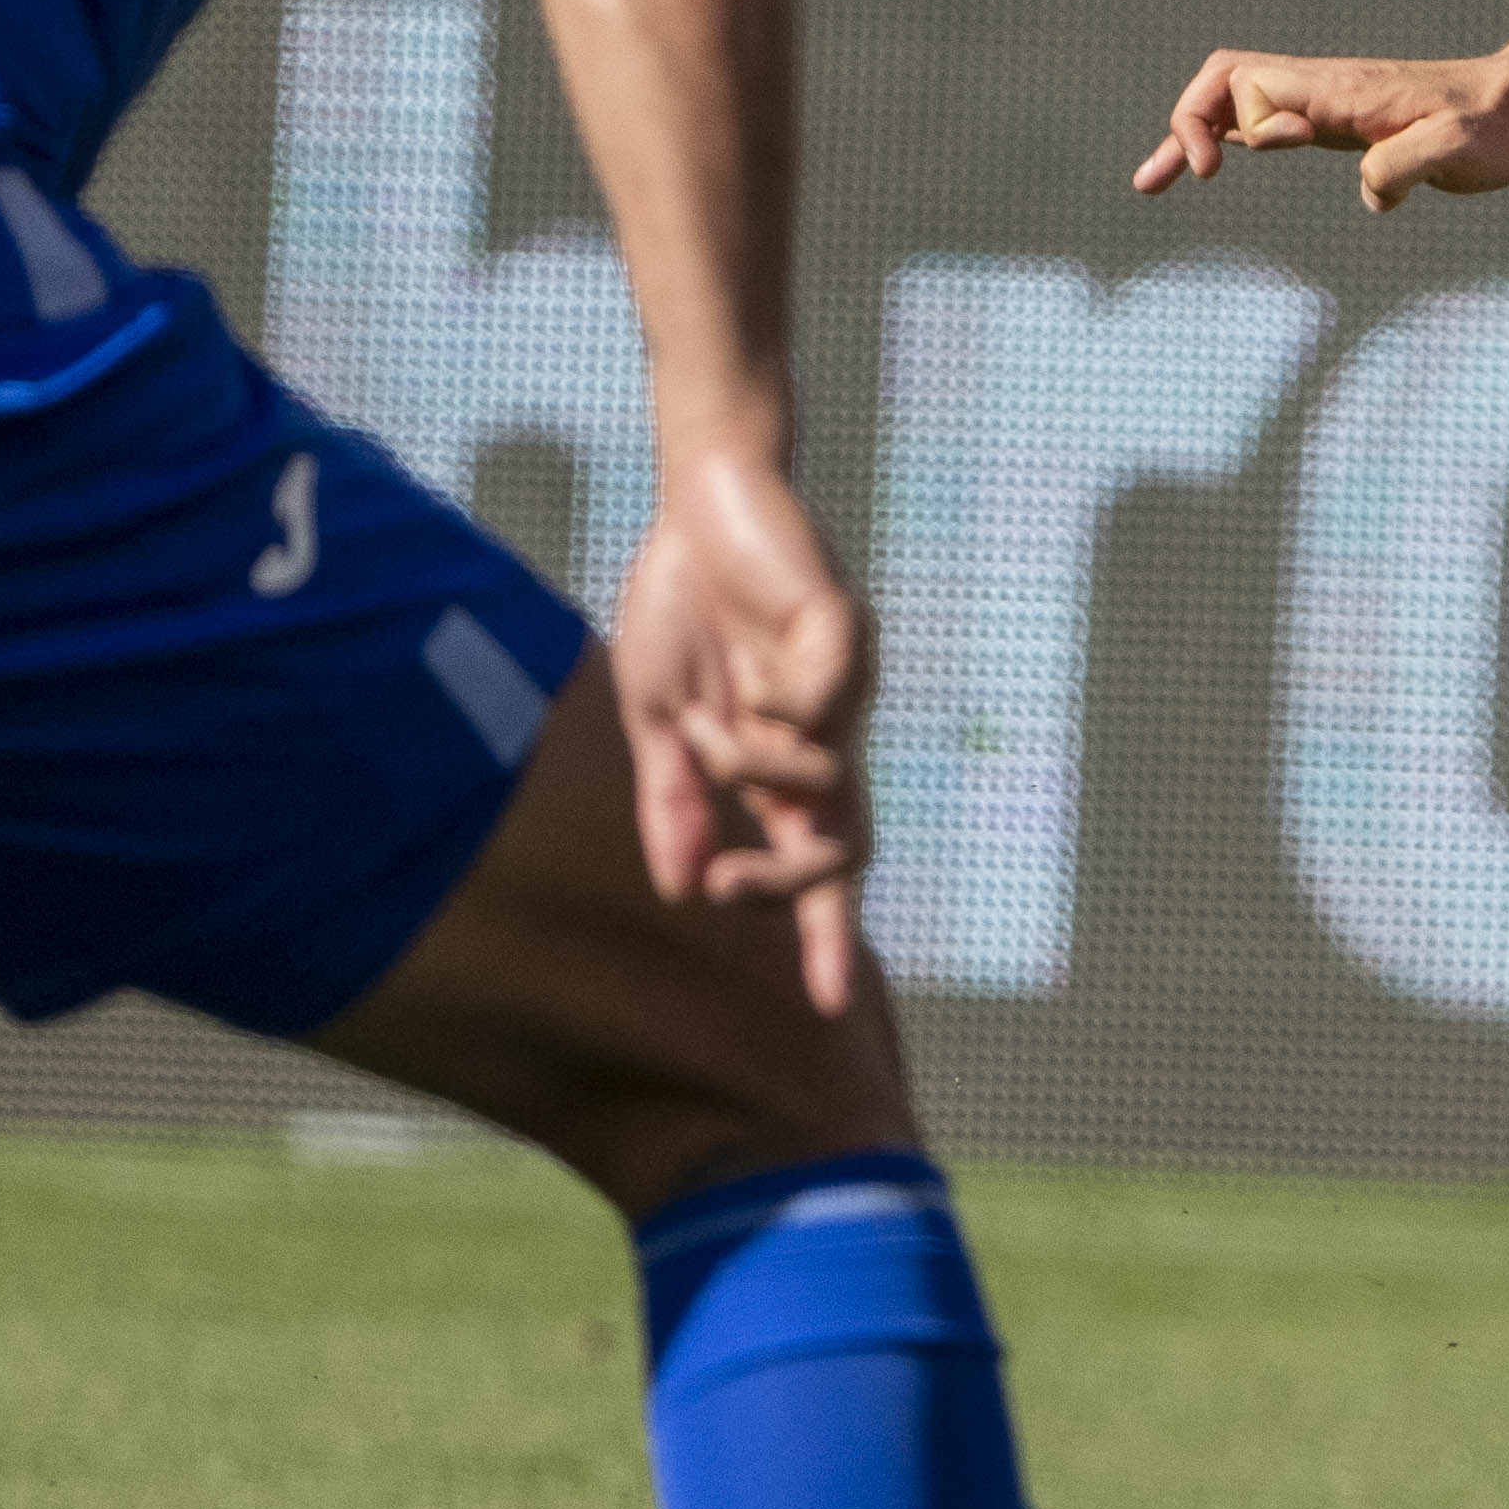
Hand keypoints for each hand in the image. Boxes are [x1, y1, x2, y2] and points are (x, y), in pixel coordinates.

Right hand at [611, 438, 871, 1014]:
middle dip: (792, 883)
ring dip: (745, 766)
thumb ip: (675, 803)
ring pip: (818, 780)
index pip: (821, 866)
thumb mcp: (659, 720)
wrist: (697, 502)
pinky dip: (769, 706)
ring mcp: (848, 690)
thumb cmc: (685, 606)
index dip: (828, 935)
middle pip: (849, 847)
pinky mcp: (848, 636)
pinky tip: (748, 668)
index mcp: (787, 765)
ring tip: (709, 716)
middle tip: (731, 880)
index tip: (828, 1006)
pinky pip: (817, 709)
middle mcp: (832, 737)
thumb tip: (683, 891)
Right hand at [1132, 48, 1508, 207]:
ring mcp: (1325, 104)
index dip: (1222, 125)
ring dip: (1193, 135)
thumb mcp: (1459, 151)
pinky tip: (1209, 166)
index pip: (1245, 86)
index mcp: (1338, 92)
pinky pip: (1265, 121)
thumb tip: (1368, 189)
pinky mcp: (1336, 123)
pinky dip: (1227, 141)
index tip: (1234, 168)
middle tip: (1162, 181)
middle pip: (1224, 84)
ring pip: (1237, 103)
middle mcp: (1321, 90)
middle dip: (1184, 125)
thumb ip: (1405, 165)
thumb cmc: (1490, 131)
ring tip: (1150, 181)